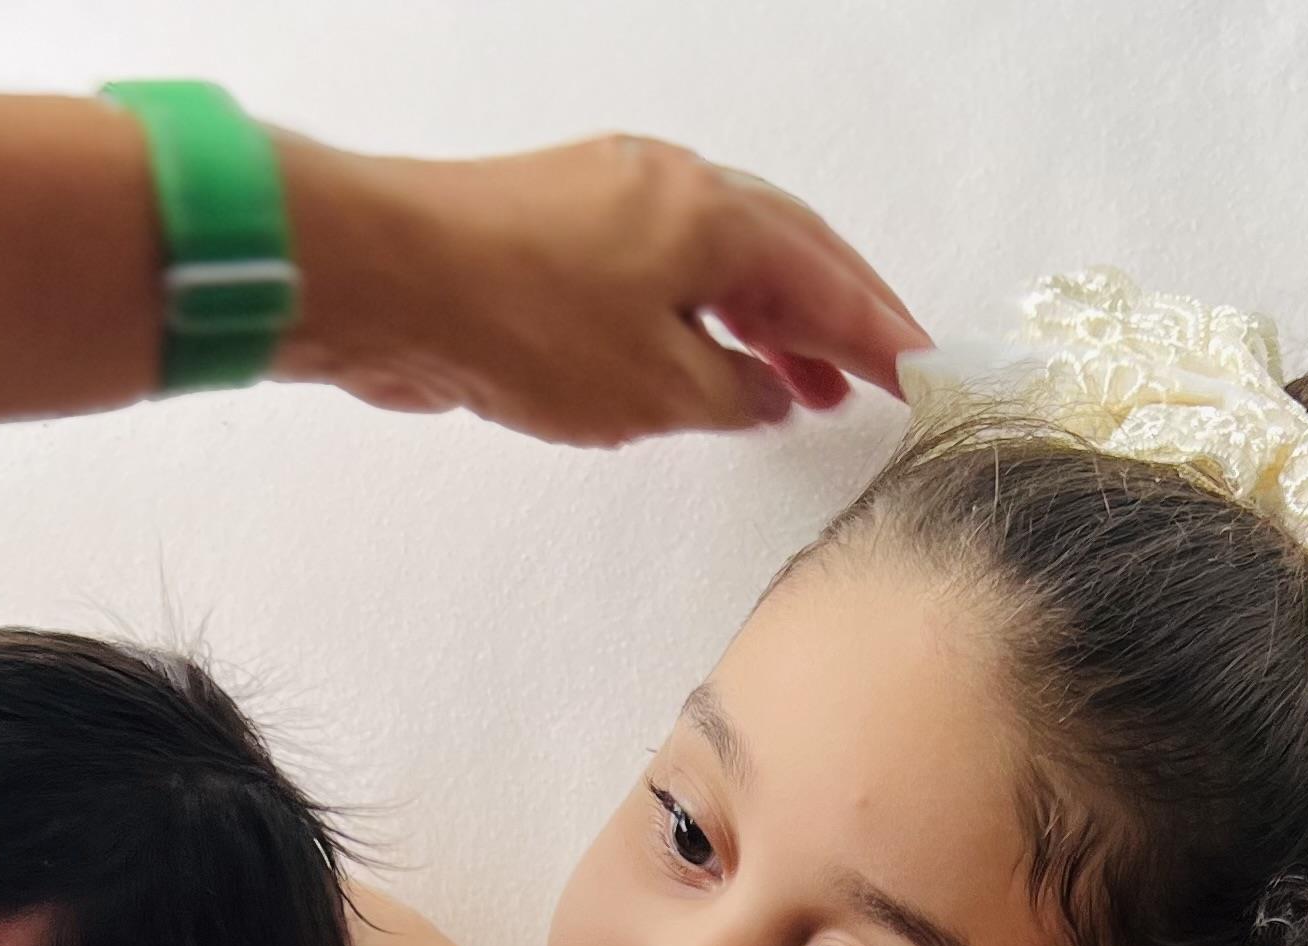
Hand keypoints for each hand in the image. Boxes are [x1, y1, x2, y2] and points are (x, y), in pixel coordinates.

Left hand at [274, 133, 926, 442]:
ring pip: (721, 261)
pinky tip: (709, 369)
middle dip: (833, 320)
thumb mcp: (657, 389)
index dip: (877, 332)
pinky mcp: (563, 231)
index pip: (825, 277)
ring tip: (799, 390)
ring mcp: (614, 201)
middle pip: (782, 253)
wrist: (387, 280)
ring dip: (767, 324)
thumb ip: (733, 394)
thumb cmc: (518, 323)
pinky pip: (665, 272)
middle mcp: (670, 188)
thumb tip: (768, 391)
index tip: (920, 371)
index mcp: (712, 214)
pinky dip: (705, 318)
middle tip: (872, 379)